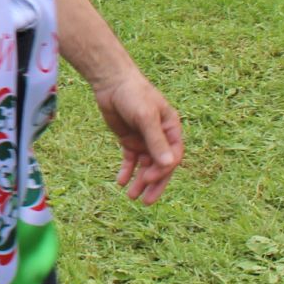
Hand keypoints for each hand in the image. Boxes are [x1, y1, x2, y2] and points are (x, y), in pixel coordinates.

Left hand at [92, 71, 183, 204]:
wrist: (111, 82)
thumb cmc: (134, 94)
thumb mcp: (146, 117)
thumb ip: (156, 141)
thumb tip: (169, 165)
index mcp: (171, 129)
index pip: (172, 156)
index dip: (162, 170)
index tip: (149, 179)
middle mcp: (159, 136)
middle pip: (160, 165)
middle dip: (153, 183)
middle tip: (146, 201)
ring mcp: (144, 139)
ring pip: (144, 165)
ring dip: (139, 180)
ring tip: (131, 196)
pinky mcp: (128, 139)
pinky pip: (130, 159)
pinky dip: (126, 171)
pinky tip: (120, 182)